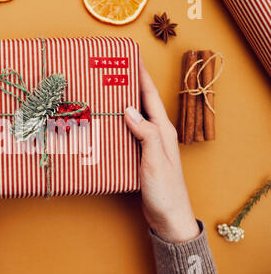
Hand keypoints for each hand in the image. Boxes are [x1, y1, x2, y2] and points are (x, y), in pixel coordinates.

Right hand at [124, 58, 199, 242]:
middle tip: (112, 73)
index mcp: (163, 131)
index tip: (131, 59)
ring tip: (104, 93)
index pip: (151, 97)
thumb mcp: (155, 160)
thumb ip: (146, 133)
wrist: (168, 215)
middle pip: (142, 103)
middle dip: (129, 85)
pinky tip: (107, 124)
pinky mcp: (140, 156)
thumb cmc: (165, 190)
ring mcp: (149, 145)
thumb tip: (129, 109)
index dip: (142, 76)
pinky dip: (118, 124)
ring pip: (134, 118)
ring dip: (121, 104)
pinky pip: (128, 133)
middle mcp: (157, 134)